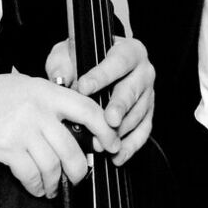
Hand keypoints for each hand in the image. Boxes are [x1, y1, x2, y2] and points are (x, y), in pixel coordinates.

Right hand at [0, 73, 120, 197]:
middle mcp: (37, 109)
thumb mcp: (22, 86)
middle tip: (80, 176)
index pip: (86, 108)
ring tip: (55, 187)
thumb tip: (74, 124)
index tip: (112, 144)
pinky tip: (38, 188)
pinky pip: (32, 174)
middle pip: (73, 145)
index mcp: (45, 91)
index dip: (105, 129)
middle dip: (80, 168)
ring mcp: (22, 128)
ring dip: (57, 182)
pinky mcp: (5, 148)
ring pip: (54, 164)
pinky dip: (38, 186)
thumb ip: (48, 101)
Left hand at [45, 35, 154, 164]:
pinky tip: (118, 156)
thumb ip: (63, 62)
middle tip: (108, 120)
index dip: (101, 75)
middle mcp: (143, 72)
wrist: (100, 63)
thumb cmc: (85, 57)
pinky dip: (131, 146)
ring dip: (121, 131)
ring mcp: (147, 94)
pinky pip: (143, 131)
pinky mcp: (147, 114)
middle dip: (119, 106)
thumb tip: (60, 77)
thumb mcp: (70, 52)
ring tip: (103, 143)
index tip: (83, 87)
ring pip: (138, 114)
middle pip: (132, 90)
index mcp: (129, 51)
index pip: (118, 61)